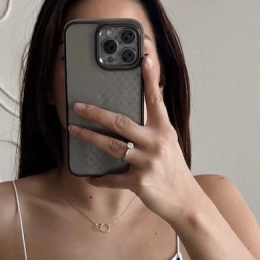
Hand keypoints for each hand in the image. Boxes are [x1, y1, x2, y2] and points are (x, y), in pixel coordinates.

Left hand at [67, 53, 199, 224]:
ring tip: (74, 131)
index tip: (144, 58)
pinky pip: (113, 178)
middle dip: (96, 113)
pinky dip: (99, 178)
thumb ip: (154, 127)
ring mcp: (148, 162)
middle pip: (121, 122)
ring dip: (89, 137)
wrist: (185, 200)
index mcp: (164, 130)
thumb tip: (139, 110)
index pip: (155, 99)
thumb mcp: (169, 143)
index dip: (150, 78)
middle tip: (78, 106)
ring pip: (112, 146)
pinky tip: (89, 177)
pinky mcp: (140, 182)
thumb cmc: (173, 170)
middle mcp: (156, 143)